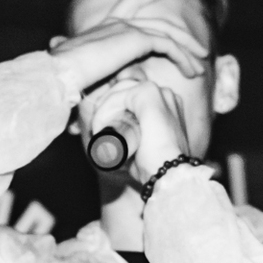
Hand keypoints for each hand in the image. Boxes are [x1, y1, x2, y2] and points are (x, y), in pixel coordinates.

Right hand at [49, 0, 207, 101]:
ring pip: (167, 33)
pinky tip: (191, 69)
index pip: (130, 2)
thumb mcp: (84, 70)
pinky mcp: (136, 39)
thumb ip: (97, 69)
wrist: (60, 72)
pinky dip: (182, 56)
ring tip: (201, 64)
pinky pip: (167, 45)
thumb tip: (101, 77)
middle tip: (200, 44)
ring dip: (187, 49)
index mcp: (103, 25)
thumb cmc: (64, 76)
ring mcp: (126, 27)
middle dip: (181, 31)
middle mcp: (116, 22)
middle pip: (157, 19)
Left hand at [78, 79, 192, 184]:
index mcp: (165, 104)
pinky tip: (102, 129)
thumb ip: (127, 136)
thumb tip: (106, 139)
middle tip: (94, 129)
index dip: (110, 106)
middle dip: (104, 106)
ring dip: (103, 111)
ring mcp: (159, 91)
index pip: (129, 93)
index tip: (98, 127)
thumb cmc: (153, 167)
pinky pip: (118, 96)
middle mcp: (165, 93)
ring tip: (98, 133)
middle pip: (122, 88)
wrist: (168, 174)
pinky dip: (105, 111)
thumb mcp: (137, 147)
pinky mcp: (149, 95)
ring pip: (118, 91)